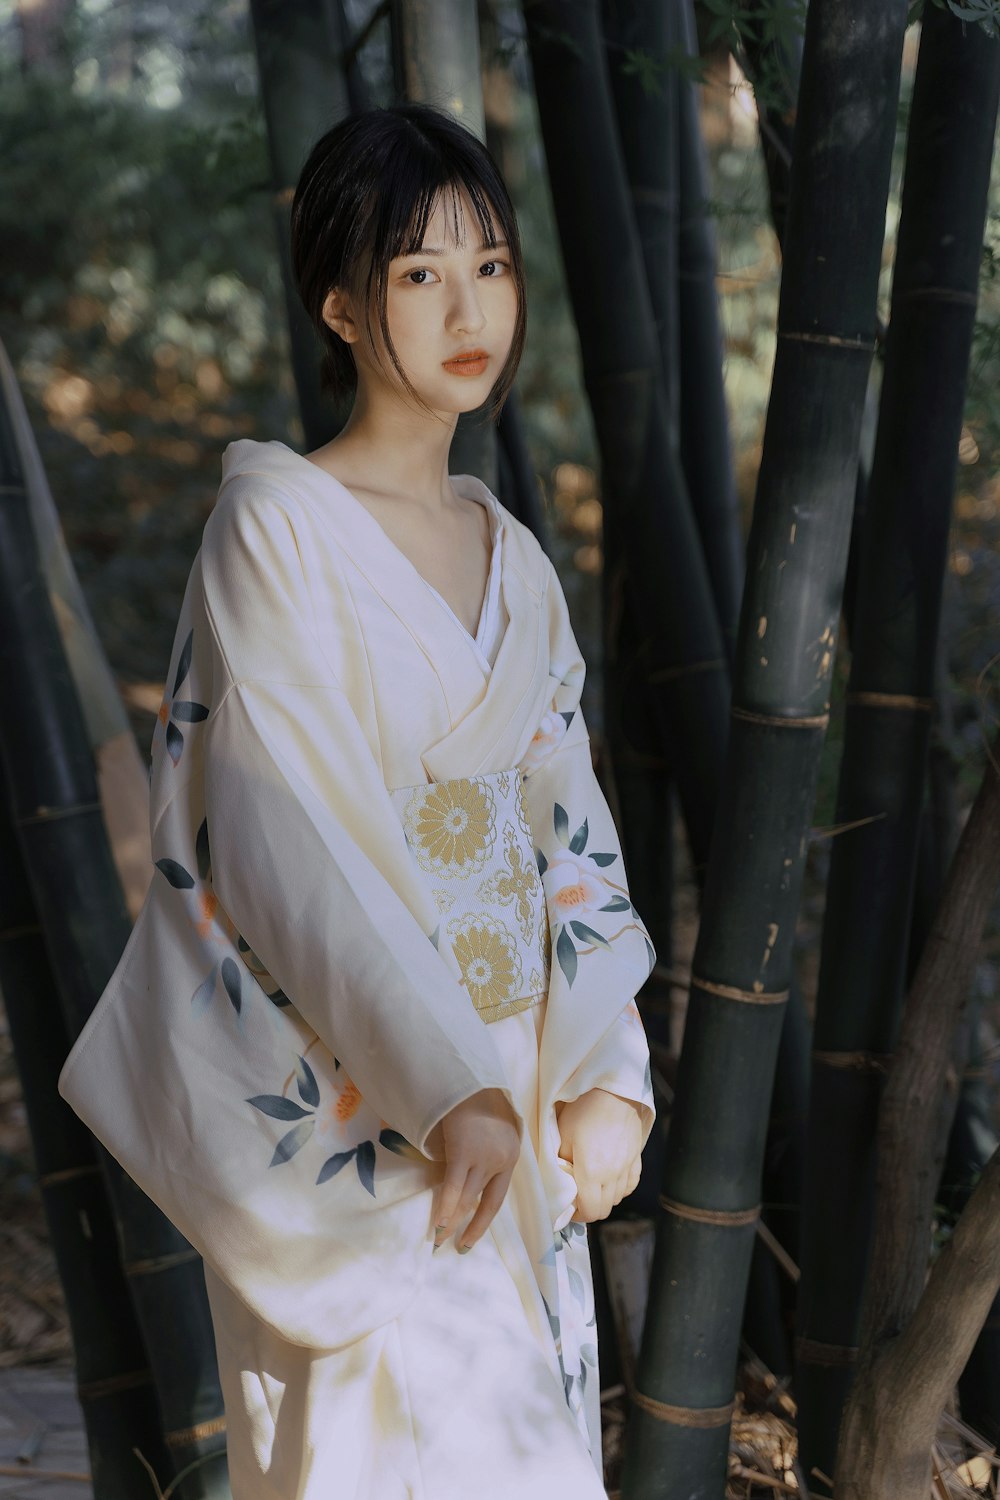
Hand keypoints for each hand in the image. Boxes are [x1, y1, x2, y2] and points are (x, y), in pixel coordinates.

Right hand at [425, 1088, 520, 1252]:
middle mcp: (501, 1161)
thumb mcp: (491, 1132)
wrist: (470, 1080)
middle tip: (454, 1245)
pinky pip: (453, 1186)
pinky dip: (446, 1206)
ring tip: (439, 1236)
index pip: (497, 1198)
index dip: (482, 1221)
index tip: (470, 1240)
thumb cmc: (478, 1102)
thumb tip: (465, 1181)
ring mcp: (484, 1157)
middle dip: (467, 1226)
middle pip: (482, 1202)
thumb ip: (483, 1156)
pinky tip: (438, 1222)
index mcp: (510, 1157)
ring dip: (452, 1220)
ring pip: (467, 1197)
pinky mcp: (464, 1152)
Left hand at [555, 1088, 643, 1222]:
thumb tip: (561, 1183)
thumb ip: (560, 1165)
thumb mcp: (562, 1136)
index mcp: (591, 1173)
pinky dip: (620, 1188)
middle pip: (604, 1210)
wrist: (612, 1090)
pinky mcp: (637, 1157)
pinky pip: (631, 1184)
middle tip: (578, 1199)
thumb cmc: (582, 1110)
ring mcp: (627, 1167)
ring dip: (604, 1198)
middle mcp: (612, 1175)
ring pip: (617, 1198)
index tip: (569, 1208)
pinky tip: (611, 1180)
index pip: (589, 1212)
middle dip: (589, 1210)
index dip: (577, 1215)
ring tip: (592, 1186)